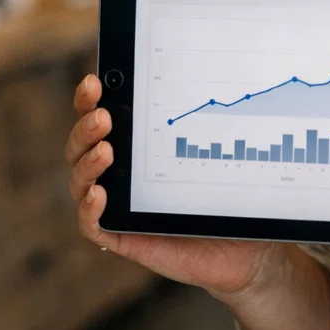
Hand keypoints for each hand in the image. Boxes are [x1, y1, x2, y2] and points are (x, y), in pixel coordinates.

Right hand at [66, 74, 284, 301]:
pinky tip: (100, 194)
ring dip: (86, 164)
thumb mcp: (226, 153)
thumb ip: (219, 124)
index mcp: (140, 145)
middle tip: (104, 117)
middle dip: (85, 127)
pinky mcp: (124, 237)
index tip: (96, 80)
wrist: (248, 249)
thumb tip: (229, 80)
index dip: (91, 99)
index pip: (103, 116)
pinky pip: (93, 225)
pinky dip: (89, 209)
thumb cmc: (234, 194)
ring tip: (106, 151)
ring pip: (80, 182)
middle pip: (83, 146)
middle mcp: (122, 172)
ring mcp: (120, 204)